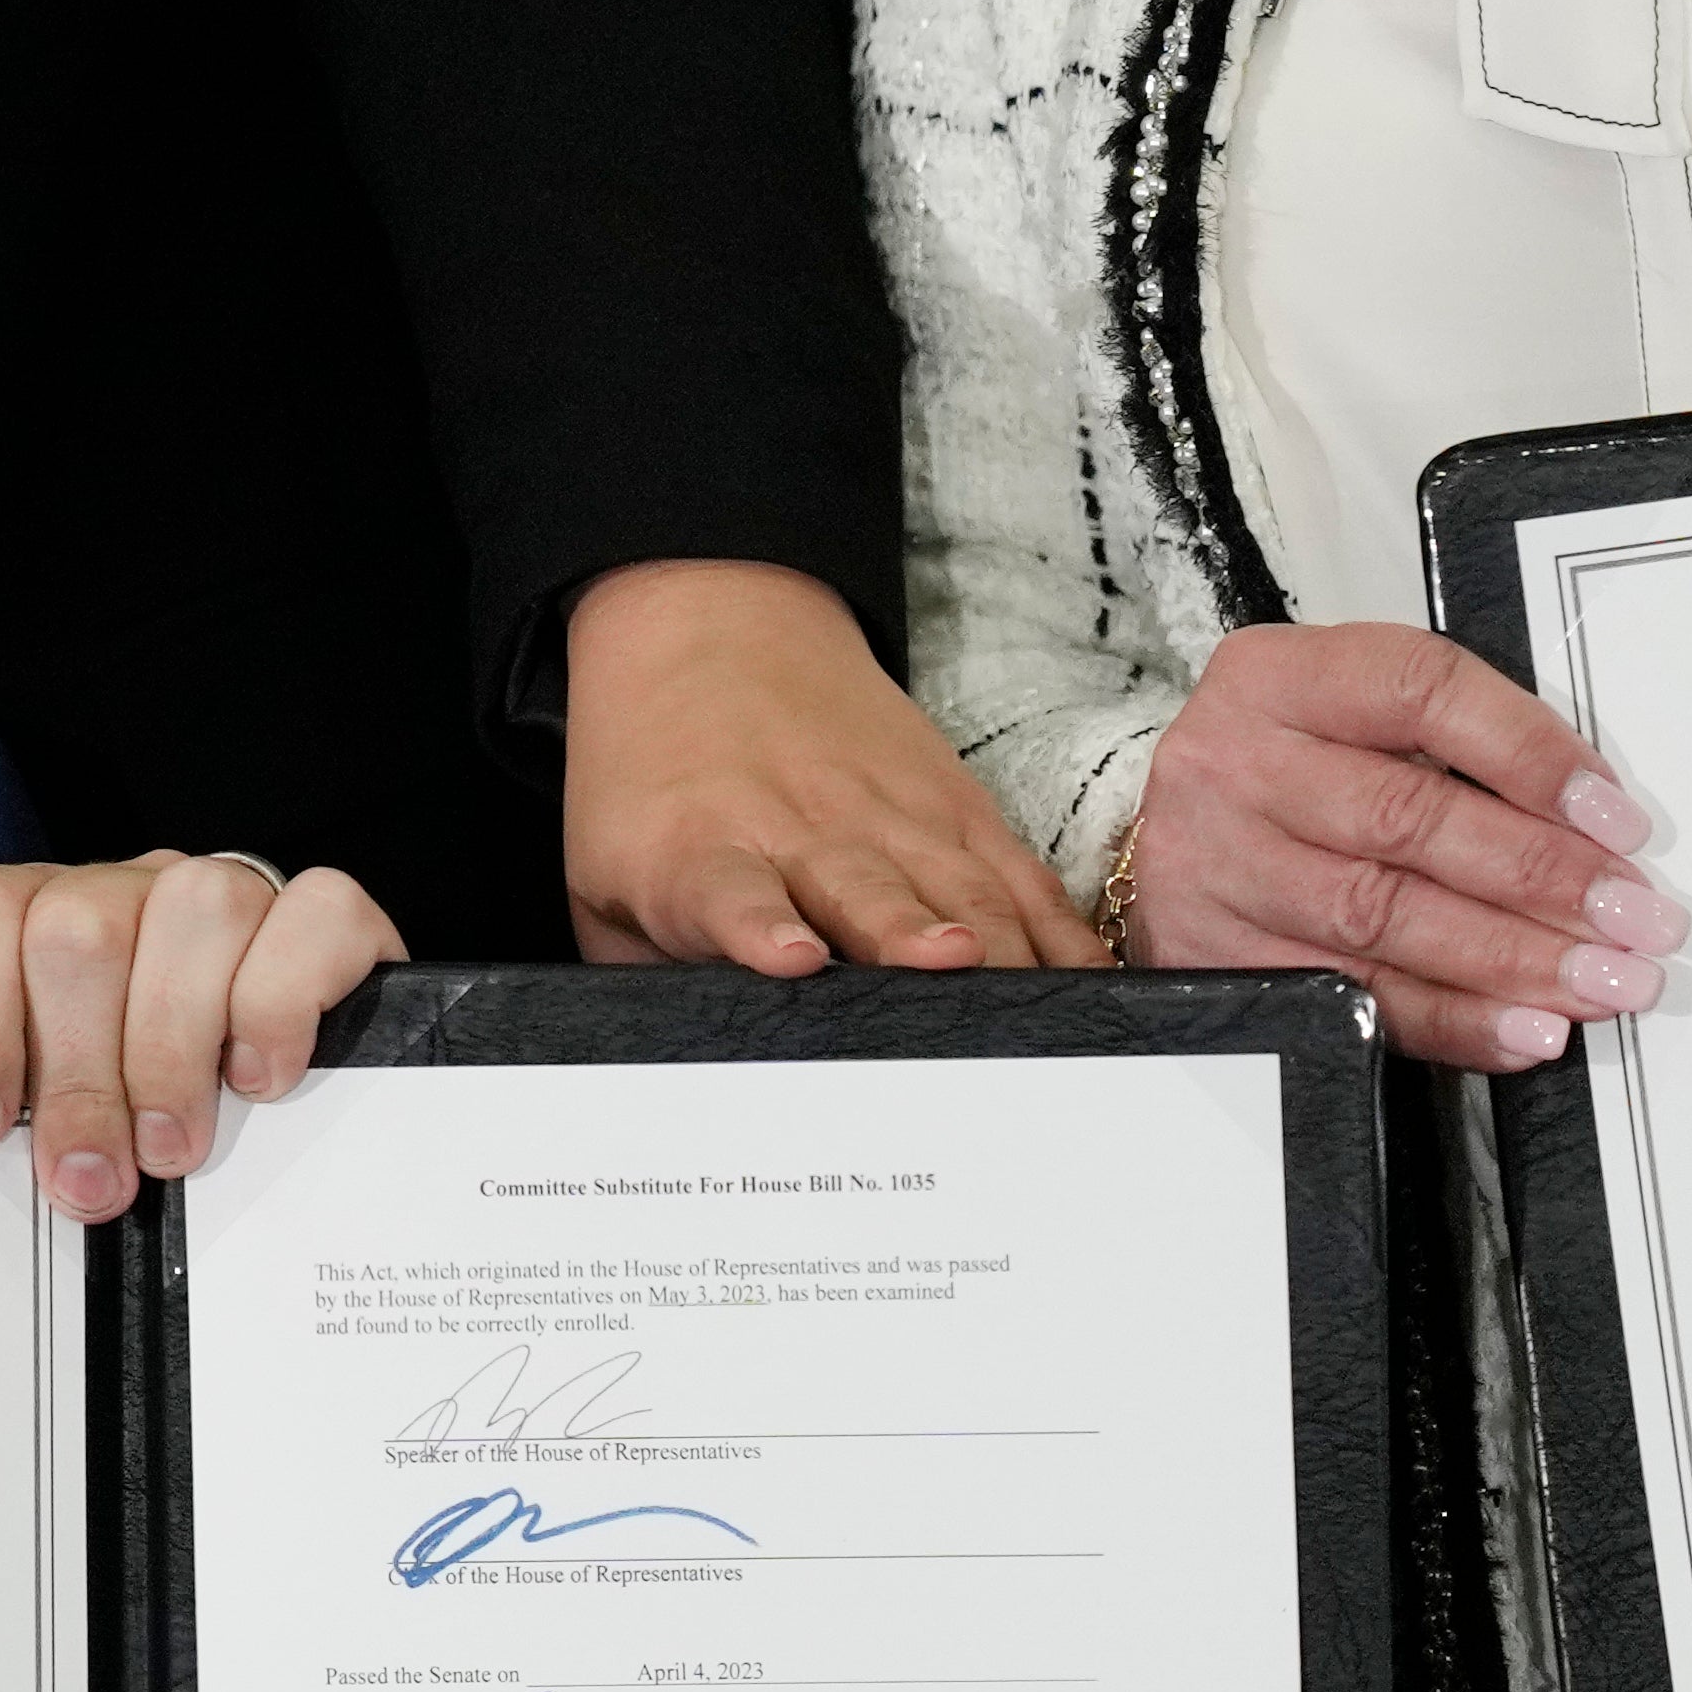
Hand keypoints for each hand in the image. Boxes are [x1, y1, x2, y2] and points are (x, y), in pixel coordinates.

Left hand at [0, 850, 405, 1219]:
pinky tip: (263, 1078)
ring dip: (174, 1048)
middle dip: (77, 1074)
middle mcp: (120, 895)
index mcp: (23, 925)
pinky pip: (311, 913)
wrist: (260, 1142)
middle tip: (89, 1181)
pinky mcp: (324, 923)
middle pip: (77, 929)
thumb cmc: (99, 1123)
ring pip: (194, 908)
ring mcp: (224, 897)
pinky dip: (283, 999)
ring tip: (171, 1150)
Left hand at [563, 559, 1098, 979]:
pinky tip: (1088, 977)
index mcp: (700, 854)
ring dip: (1000, 938)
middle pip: (863, 892)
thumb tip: (674, 1059)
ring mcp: (889, 815)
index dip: (758, 928)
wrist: (707, 631)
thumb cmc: (651, 788)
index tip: (790, 959)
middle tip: (947, 965)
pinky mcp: (953, 804)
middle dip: (907, 933)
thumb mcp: (603, 878)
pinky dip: (1057, 928)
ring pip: (956, 885)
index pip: (728, 895)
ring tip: (1039, 989)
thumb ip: (638, 970)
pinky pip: (1016, 875)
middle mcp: (801, 832)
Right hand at [1126, 623, 1677, 1075]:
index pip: (1419, 692)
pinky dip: (1451, 1020)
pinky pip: (1351, 999)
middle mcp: (1233, 762)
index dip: (1531, 756)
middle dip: (1542, 876)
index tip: (1617, 819)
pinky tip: (1524, 1028)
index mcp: (1279, 678)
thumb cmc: (1295, 772)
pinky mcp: (1217, 955)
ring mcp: (1217, 863)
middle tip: (1635, 919)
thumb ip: (1459, 748)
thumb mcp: (1355, 718)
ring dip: (1511, 957)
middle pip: (1405, 818)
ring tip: (1603, 981)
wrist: (1183, 840)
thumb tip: (1599, 829)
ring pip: (1381, 915)